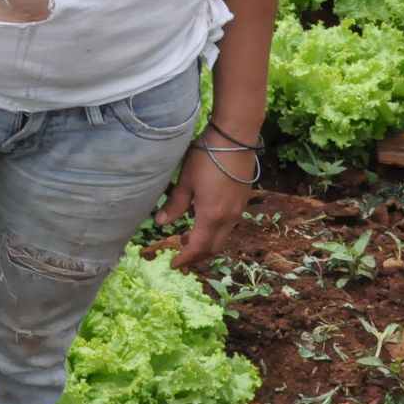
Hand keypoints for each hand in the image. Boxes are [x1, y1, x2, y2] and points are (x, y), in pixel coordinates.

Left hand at [158, 141, 257, 267]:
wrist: (235, 139)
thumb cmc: (206, 157)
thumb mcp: (185, 181)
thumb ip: (174, 205)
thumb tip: (160, 224)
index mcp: (212, 216)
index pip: (197, 247)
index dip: (185, 259)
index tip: (173, 265)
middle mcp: (228, 218)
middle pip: (213, 247)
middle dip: (197, 255)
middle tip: (180, 253)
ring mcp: (238, 210)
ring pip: (223, 237)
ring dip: (206, 243)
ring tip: (187, 237)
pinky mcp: (243, 200)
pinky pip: (229, 225)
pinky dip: (215, 231)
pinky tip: (203, 220)